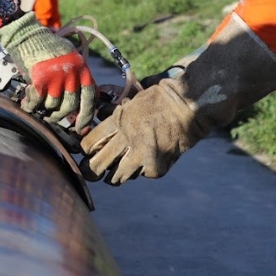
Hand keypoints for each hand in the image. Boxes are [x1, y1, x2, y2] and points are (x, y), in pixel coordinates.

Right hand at [0, 12, 96, 132]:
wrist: (28, 35)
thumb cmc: (48, 48)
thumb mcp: (71, 59)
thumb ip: (79, 78)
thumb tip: (87, 102)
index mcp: (82, 69)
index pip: (90, 98)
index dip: (87, 116)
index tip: (82, 128)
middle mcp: (72, 75)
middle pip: (71, 106)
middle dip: (62, 116)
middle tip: (53, 117)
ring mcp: (56, 78)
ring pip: (53, 106)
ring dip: (44, 109)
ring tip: (38, 106)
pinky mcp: (40, 81)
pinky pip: (36, 103)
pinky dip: (31, 106)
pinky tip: (27, 104)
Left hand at [79, 80, 204, 184]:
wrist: (190, 105)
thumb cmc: (161, 98)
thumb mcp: (133, 100)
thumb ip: (115, 112)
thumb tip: (99, 115)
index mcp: (119, 121)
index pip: (90, 143)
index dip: (84, 150)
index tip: (85, 153)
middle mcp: (127, 140)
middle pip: (97, 165)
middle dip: (91, 171)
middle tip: (89, 173)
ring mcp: (142, 155)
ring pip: (117, 177)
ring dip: (115, 175)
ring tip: (114, 174)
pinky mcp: (156, 167)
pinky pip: (142, 175)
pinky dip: (143, 170)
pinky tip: (148, 160)